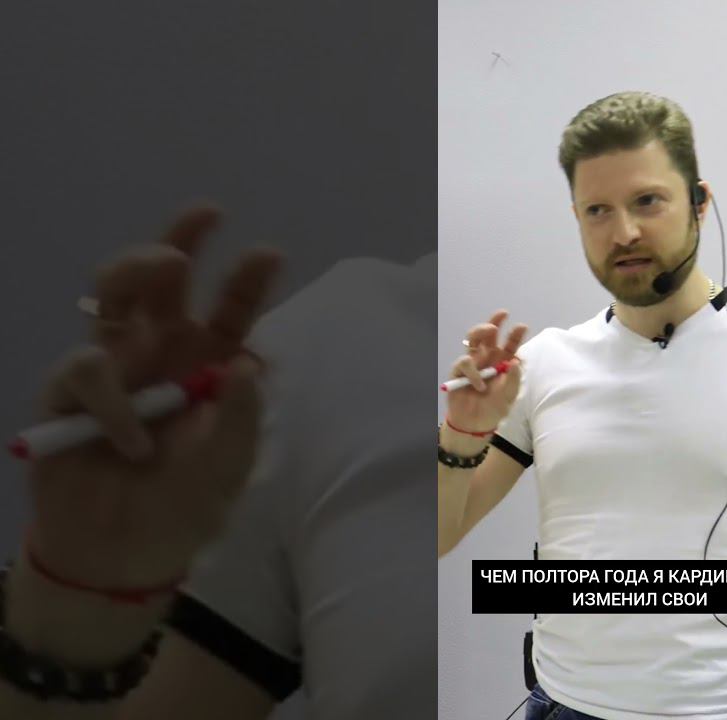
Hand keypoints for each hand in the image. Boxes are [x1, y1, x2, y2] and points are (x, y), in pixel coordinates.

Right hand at [24, 204, 283, 588]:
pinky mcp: (69, 392)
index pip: (230, 311)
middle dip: (179, 239)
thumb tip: (248, 362)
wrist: (119, 554)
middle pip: (161, 279)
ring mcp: (114, 365)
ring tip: (168, 263)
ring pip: (113, 294)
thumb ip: (240, 421)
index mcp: (208, 363)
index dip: (246, 279)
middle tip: (202, 222)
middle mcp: (161, 351)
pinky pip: (87, 368)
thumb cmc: (182, 507)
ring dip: (136, 267)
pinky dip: (114, 401)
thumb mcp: (227, 470)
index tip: (268, 253)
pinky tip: (133, 441)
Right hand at [444, 310, 526, 437]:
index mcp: (503, 361)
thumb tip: (516, 361)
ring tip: (490, 329)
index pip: (510, 344)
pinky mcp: (459, 370)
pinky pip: (465, 363)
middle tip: (502, 315)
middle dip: (495, 320)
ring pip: (473, 338)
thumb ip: (513, 379)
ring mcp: (473, 362)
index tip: (522, 327)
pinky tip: (480, 386)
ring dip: (481, 330)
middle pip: (489, 334)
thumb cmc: (494, 407)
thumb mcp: (509, 396)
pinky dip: (474, 373)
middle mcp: (488, 357)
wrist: (474, 423)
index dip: (515, 334)